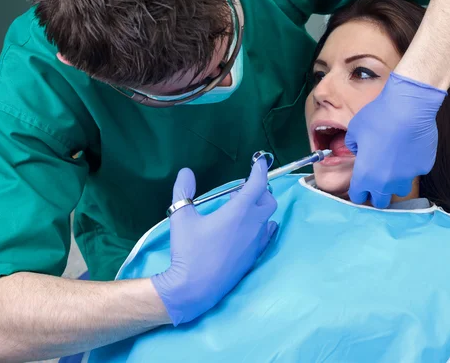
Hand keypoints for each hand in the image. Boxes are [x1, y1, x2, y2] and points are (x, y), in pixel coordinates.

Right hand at [150, 158, 277, 324]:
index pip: (257, 184)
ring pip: (268, 218)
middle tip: (242, 190)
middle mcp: (253, 224)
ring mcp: (256, 242)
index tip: (260, 162)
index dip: (260, 170)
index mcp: (239, 211)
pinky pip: (265, 235)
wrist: (194, 288)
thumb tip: (186, 172)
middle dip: (261, 190)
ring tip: (240, 209)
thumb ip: (183, 191)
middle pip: (268, 200)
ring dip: (259, 208)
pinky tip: (248, 228)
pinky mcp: (254, 257)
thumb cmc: (188, 251)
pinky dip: (261, 225)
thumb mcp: (181, 217)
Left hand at [345, 72, 446, 207]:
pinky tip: (410, 147)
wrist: (408, 108)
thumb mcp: (354, 130)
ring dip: (396, 182)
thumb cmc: (377, 117)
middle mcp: (386, 182)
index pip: (357, 196)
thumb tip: (359, 150)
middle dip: (377, 194)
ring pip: (400, 189)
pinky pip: (415, 171)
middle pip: (380, 202)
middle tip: (376, 180)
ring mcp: (407, 177)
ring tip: (394, 164)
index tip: (359, 184)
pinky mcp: (424, 168)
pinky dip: (411, 164)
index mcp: (365, 175)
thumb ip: (353, 146)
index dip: (358, 190)